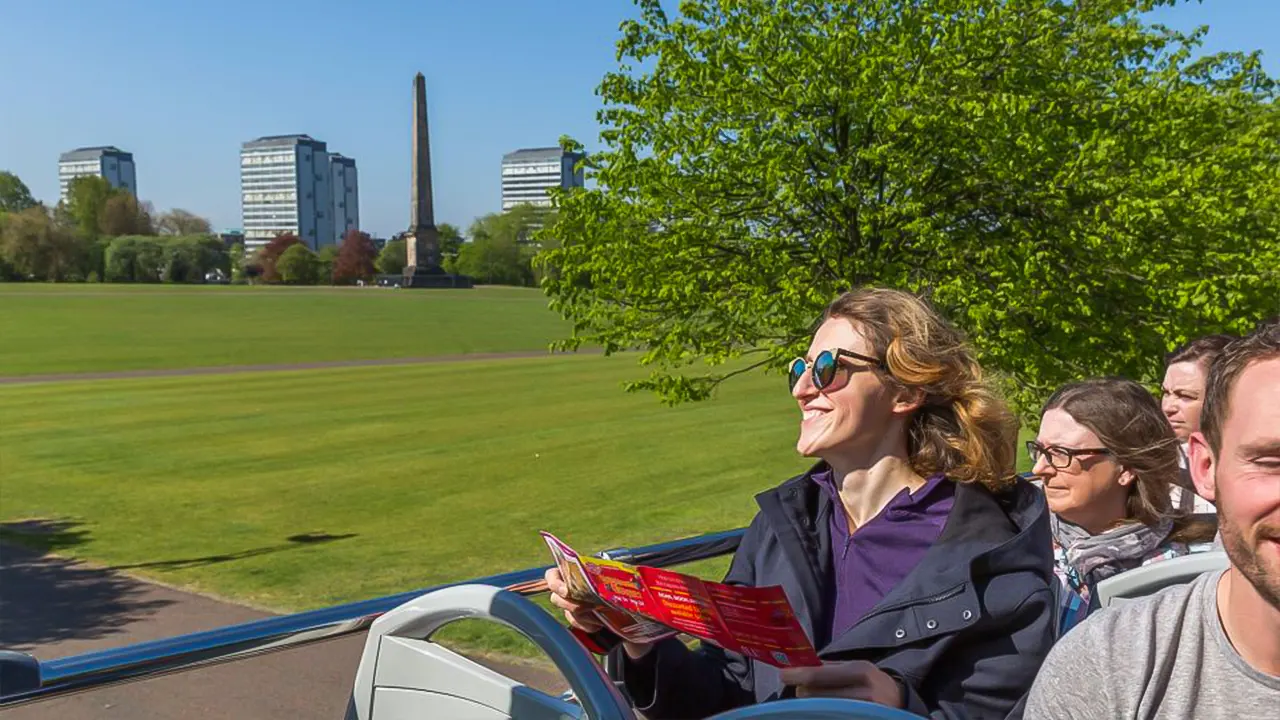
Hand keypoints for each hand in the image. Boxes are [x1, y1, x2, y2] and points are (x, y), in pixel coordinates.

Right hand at [544, 568, 656, 659]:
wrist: (621, 597)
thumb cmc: (612, 580)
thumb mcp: (608, 573)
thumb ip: (605, 575)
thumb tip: (616, 579)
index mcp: (571, 573)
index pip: (552, 576)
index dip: (554, 583)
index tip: (565, 590)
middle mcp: (567, 590)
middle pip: (556, 599)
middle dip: (570, 604)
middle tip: (586, 606)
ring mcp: (570, 606)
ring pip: (569, 613)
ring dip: (584, 615)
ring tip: (599, 614)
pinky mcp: (578, 620)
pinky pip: (577, 625)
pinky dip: (588, 625)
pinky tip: (599, 623)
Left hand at [779, 661, 903, 707]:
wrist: (900, 702)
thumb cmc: (871, 682)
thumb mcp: (856, 668)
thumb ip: (830, 668)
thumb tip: (800, 666)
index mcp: (861, 671)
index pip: (821, 674)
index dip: (798, 675)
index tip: (783, 674)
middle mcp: (866, 692)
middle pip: (819, 695)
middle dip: (804, 693)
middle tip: (800, 691)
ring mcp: (866, 712)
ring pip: (825, 710)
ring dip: (812, 706)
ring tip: (813, 702)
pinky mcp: (864, 719)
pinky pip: (834, 718)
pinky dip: (823, 714)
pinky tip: (823, 711)